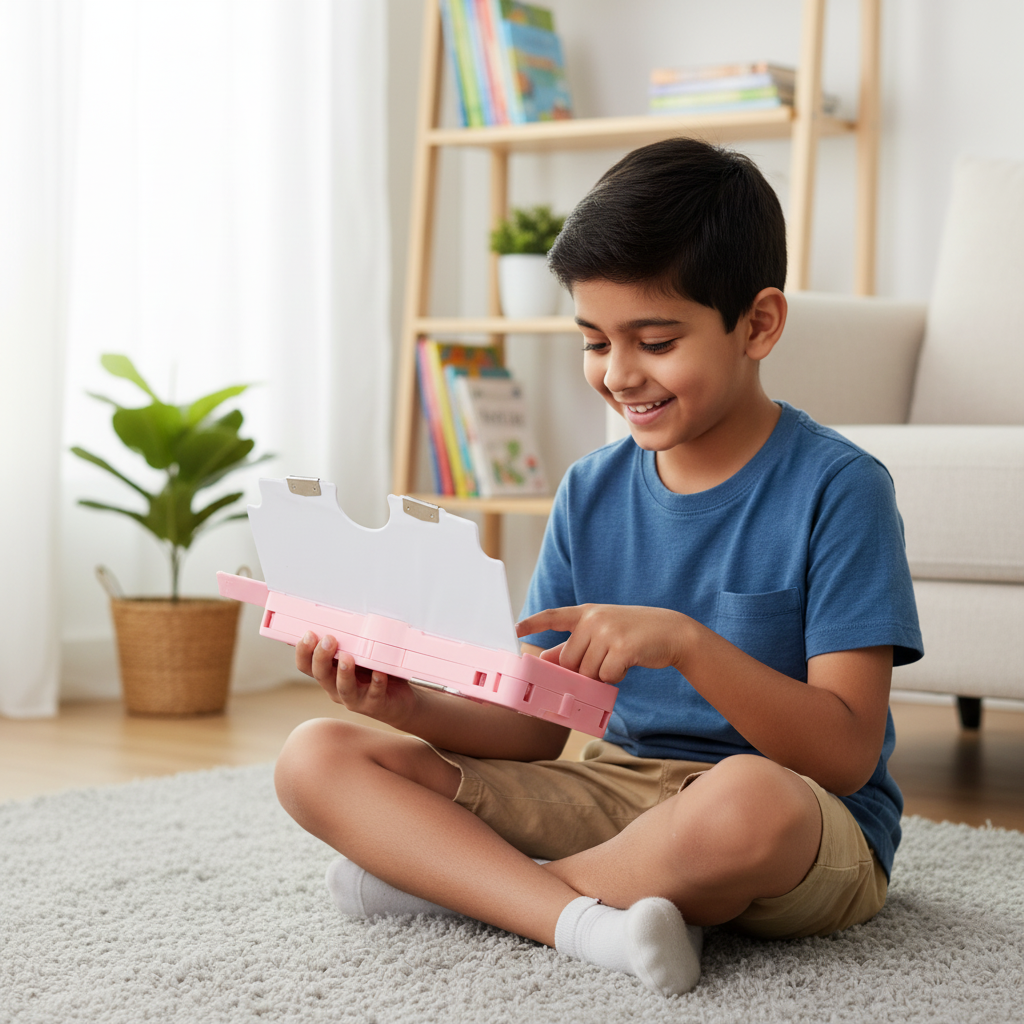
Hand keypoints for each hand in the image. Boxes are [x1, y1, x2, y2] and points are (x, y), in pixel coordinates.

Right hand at [295, 631, 416, 727]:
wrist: (399, 701)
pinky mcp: (375, 705)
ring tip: (347, 658)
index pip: (307, 666)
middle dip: (322, 657)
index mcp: (329, 675)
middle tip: (328, 640)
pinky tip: (379, 673)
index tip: (308, 634)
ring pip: (344, 688)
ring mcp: (355, 699)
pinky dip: (376, 683)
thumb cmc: (374, 672)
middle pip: (321, 675)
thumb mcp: (357, 656)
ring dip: (344, 673)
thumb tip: (336, 616)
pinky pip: (375, 694)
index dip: (303, 652)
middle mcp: (337, 688)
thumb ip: (346, 643)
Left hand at [515, 604, 690, 682]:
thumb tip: (545, 658)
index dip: (532, 623)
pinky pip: (607, 676)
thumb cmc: (633, 633)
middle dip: (583, 669)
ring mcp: (608, 632)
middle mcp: (594, 619)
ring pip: (587, 671)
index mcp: (586, 613)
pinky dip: (616, 678)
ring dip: (601, 675)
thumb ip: (576, 643)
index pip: (553, 616)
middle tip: (604, 661)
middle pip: (570, 660)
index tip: (513, 629)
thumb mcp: (602, 631)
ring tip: (618, 659)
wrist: (671, 631)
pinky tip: (627, 664)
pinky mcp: (622, 648)